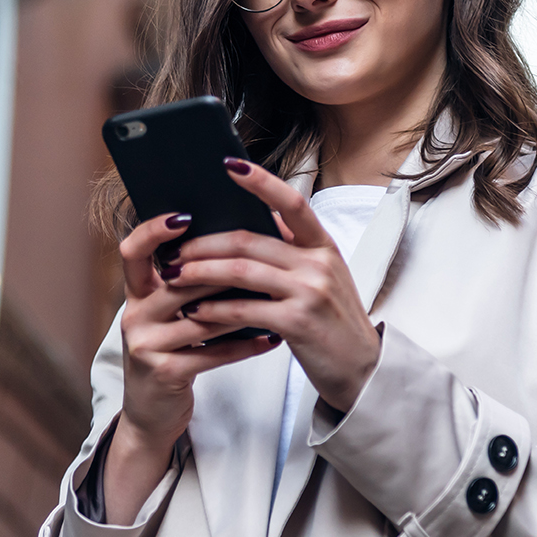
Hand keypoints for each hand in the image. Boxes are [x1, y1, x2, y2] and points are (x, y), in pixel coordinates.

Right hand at [105, 210, 281, 523]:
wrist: (153, 414)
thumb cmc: (172, 353)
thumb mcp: (171, 316)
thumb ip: (191, 282)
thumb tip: (236, 238)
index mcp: (137, 293)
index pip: (133, 250)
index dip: (154, 229)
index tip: (185, 214)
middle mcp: (135, 314)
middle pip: (180, 280)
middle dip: (222, 269)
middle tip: (262, 255)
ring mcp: (146, 345)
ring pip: (202, 316)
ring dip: (243, 306)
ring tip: (278, 296)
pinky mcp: (164, 373)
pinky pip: (213, 352)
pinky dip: (246, 345)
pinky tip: (272, 338)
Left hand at [162, 158, 381, 412]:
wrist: (362, 369)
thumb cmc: (332, 323)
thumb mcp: (321, 279)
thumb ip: (291, 253)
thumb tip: (245, 231)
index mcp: (323, 246)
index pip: (292, 202)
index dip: (261, 182)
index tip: (230, 166)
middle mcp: (318, 263)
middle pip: (250, 241)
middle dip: (205, 244)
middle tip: (176, 251)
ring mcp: (309, 291)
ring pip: (240, 271)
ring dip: (200, 273)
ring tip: (174, 277)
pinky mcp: (297, 322)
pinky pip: (244, 308)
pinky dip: (214, 309)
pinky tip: (195, 311)